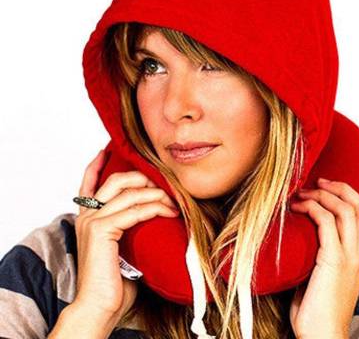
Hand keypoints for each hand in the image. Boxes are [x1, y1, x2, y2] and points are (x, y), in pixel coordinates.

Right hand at [73, 149, 179, 320]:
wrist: (100, 306)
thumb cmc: (114, 280)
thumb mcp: (121, 245)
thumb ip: (127, 226)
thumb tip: (151, 214)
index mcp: (87, 217)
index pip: (89, 182)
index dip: (97, 163)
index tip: (107, 149)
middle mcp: (86, 215)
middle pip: (115, 179)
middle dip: (142, 177)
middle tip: (163, 184)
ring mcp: (92, 221)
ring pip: (129, 193)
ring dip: (156, 194)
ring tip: (174, 201)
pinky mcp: (100, 230)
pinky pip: (134, 211)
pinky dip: (155, 208)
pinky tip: (170, 212)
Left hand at [288, 178, 358, 338]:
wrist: (322, 335)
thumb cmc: (319, 308)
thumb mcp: (331, 277)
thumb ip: (329, 255)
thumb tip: (310, 235)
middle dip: (344, 189)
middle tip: (323, 181)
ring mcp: (349, 257)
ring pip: (347, 211)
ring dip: (324, 195)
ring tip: (306, 191)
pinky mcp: (333, 260)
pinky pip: (326, 222)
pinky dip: (313, 208)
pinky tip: (299, 207)